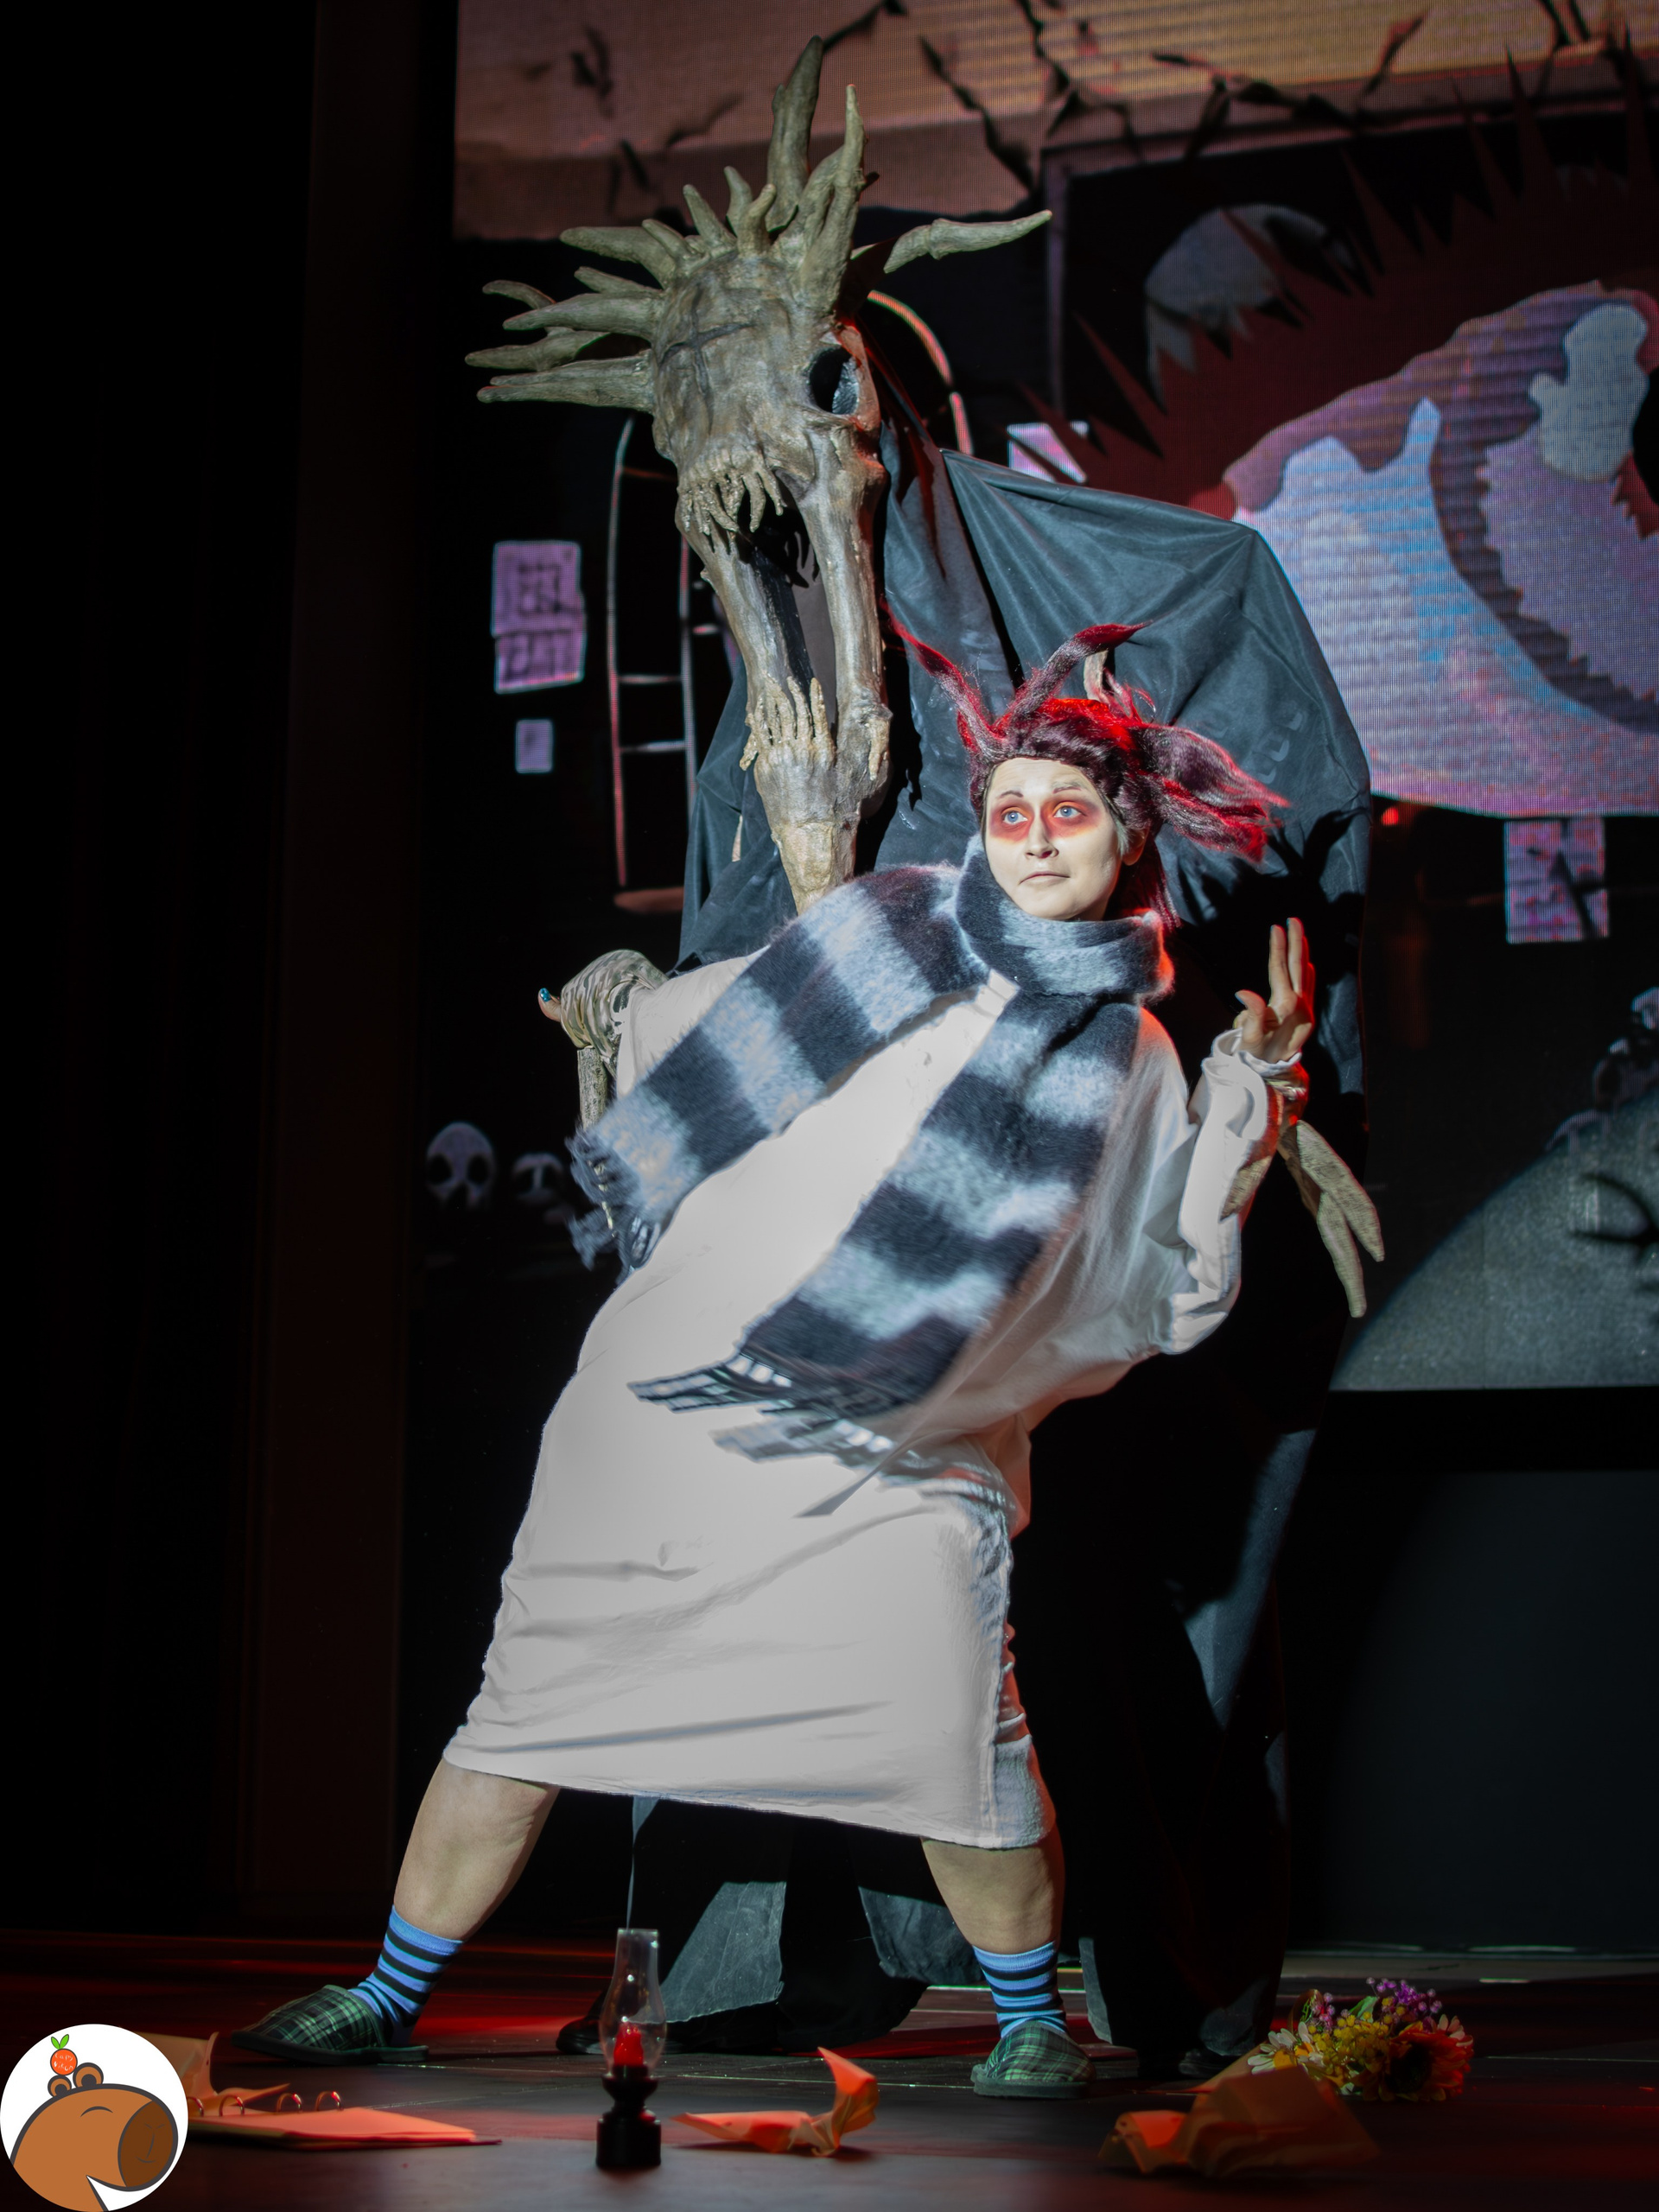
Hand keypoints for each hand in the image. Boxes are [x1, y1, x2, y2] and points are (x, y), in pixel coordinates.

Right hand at [1235, 918, 1314, 1061]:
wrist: (1274, 1073)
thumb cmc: (1258, 1055)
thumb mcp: (1250, 1038)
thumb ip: (1250, 1015)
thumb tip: (1243, 992)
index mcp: (1286, 1008)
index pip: (1280, 970)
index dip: (1278, 947)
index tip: (1275, 927)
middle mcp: (1301, 1006)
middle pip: (1299, 966)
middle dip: (1296, 941)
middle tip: (1294, 919)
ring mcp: (1307, 1010)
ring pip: (1307, 974)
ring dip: (1303, 952)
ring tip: (1299, 933)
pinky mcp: (1308, 1015)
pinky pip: (1310, 986)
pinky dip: (1308, 970)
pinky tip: (1306, 961)